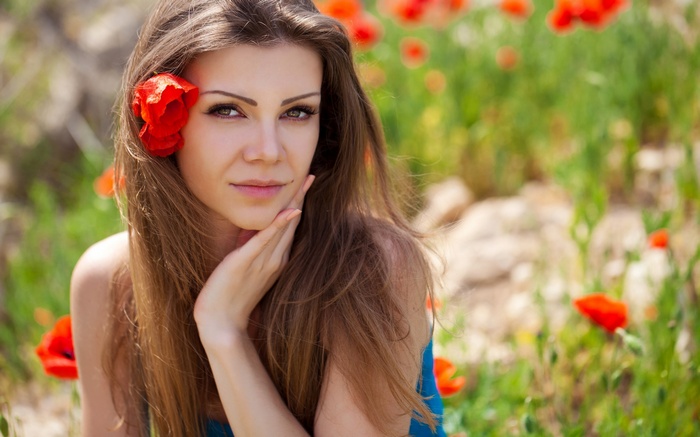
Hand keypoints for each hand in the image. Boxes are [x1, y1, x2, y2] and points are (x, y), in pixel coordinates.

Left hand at [194, 175, 314, 342]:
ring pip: (282, 227)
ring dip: (292, 204)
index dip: (298, 204)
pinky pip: (263, 240)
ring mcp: (263, 261)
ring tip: (302, 184)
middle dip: (300, 198)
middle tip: (311, 176)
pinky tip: (289, 211)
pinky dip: (277, 224)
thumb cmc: (231, 299)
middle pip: (290, 223)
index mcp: (276, 261)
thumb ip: (253, 250)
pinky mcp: (245, 262)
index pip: (289, 227)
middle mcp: (274, 259)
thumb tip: (255, 230)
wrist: (221, 324)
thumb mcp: (246, 268)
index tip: (305, 184)